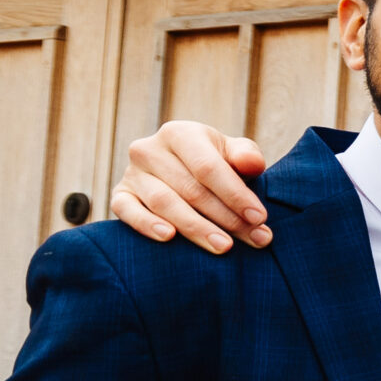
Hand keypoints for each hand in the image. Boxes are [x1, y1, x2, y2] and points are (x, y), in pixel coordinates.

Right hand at [109, 121, 270, 252]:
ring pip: (164, 203)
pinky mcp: (120, 195)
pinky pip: (127, 211)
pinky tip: (169, 237)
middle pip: (190, 189)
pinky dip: (146, 225)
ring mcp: (132, 173)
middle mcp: (149, 149)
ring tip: (224, 246)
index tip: (259, 217)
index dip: (235, 194)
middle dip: (226, 218)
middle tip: (254, 239)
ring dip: (196, 228)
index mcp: (180, 133)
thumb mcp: (234, 153)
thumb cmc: (216, 163)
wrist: (183, 172)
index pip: (208, 167)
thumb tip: (252, 163)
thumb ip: (246, 156)